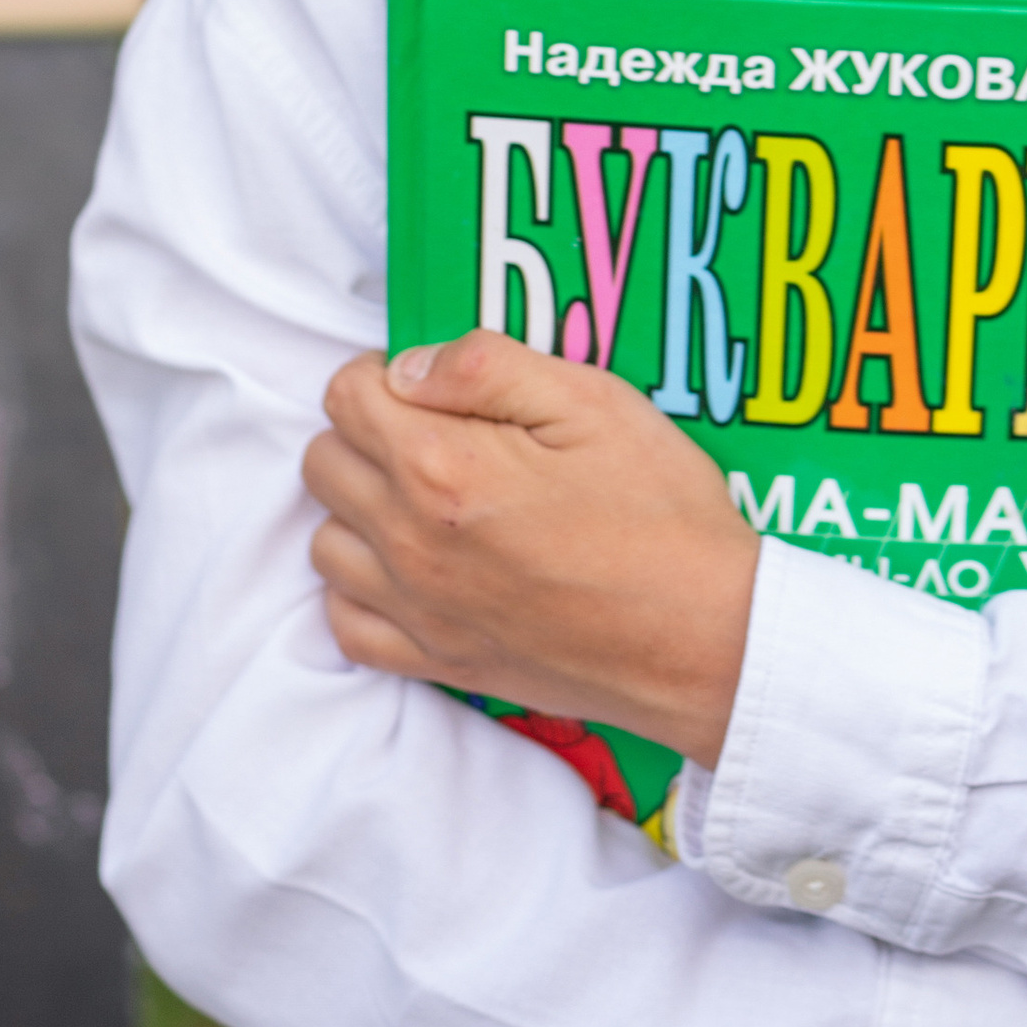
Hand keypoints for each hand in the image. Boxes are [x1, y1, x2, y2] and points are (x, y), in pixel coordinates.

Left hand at [302, 335, 759, 765]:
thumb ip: (488, 365)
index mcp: (443, 467)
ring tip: (430, 497)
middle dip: (367, 430)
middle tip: (440, 432)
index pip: (345, 394)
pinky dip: (364, 589)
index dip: (386, 370)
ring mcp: (418, 610)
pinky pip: (346, 622)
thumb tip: (410, 365)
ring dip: (361, 507)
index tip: (436, 384)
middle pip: (323, 461)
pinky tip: (415, 566)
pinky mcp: (437, 662)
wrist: (704, 637)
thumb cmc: (661, 512)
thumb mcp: (595, 401)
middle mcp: (409, 542)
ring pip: (324, 540)